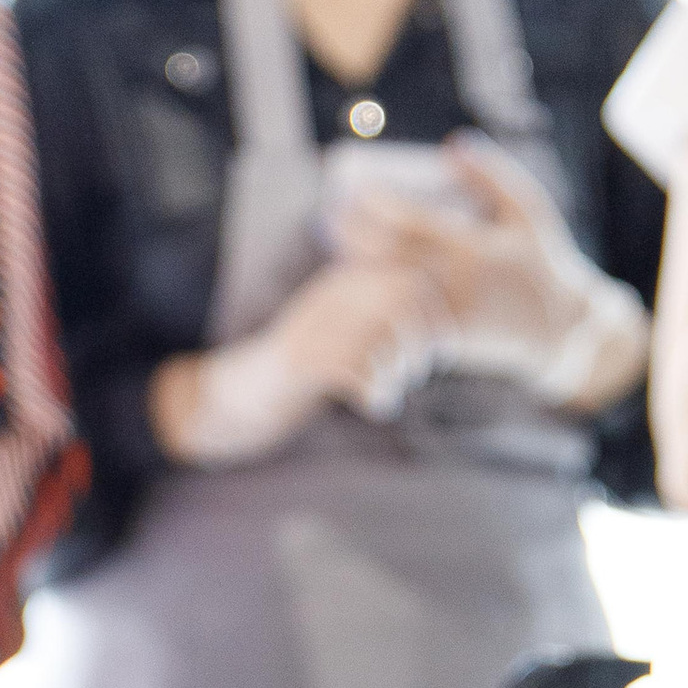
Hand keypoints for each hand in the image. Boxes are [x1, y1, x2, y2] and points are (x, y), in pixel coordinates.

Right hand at [157, 260, 446, 462]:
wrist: (243, 391)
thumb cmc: (307, 367)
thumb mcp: (347, 328)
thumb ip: (385, 316)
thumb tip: (444, 326)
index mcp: (344, 281)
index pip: (412, 280)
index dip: (438, 314)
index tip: (442, 347)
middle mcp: (329, 297)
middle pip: (403, 306)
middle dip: (421, 343)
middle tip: (415, 373)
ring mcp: (314, 327)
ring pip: (384, 341)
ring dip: (398, 375)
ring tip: (388, 391)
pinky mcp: (302, 364)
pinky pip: (361, 375)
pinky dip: (379, 397)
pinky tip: (377, 407)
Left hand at [329, 137, 647, 407]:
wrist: (561, 332)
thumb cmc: (544, 263)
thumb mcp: (528, 213)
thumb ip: (492, 177)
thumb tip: (452, 145)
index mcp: (474, 249)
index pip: (411, 223)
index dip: (378, 206)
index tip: (356, 190)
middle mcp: (454, 283)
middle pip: (387, 256)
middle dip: (352, 234)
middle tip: (330, 215)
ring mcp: (445, 316)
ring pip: (385, 289)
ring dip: (356, 266)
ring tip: (337, 242)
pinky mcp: (441, 342)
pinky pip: (397, 317)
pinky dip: (374, 297)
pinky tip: (357, 279)